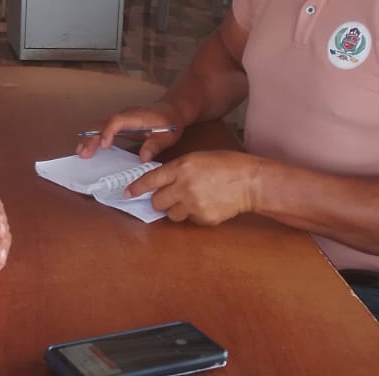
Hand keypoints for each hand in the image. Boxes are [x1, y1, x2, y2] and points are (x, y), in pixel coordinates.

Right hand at [76, 103, 185, 161]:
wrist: (171, 111)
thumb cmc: (169, 123)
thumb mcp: (168, 136)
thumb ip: (155, 146)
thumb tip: (143, 158)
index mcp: (136, 117)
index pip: (117, 121)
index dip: (108, 132)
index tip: (103, 145)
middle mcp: (124, 115)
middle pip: (103, 123)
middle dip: (91, 138)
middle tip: (83, 153)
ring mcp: (119, 118)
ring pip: (99, 125)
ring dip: (88, 138)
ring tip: (80, 152)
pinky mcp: (117, 123)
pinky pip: (101, 128)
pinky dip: (92, 137)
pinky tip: (86, 147)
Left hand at [124, 151, 259, 225]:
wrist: (250, 181)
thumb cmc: (225, 165)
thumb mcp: (197, 159)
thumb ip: (176, 170)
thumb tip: (159, 183)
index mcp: (182, 167)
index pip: (151, 179)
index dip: (137, 188)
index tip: (128, 193)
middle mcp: (184, 186)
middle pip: (157, 201)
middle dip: (160, 200)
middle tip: (169, 196)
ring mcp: (194, 204)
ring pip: (171, 214)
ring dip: (176, 209)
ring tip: (193, 199)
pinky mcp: (203, 218)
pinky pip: (188, 220)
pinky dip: (193, 215)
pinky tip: (206, 204)